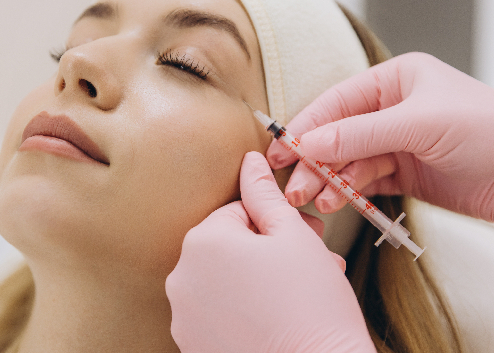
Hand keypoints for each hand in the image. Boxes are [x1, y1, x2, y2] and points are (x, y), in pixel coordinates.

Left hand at [166, 152, 373, 352]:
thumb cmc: (312, 306)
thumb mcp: (293, 236)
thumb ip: (264, 194)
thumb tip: (250, 160)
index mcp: (203, 241)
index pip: (237, 213)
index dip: (277, 222)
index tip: (308, 234)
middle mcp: (181, 277)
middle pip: (229, 248)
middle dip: (269, 250)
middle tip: (310, 262)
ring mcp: (183, 316)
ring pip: (223, 281)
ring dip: (258, 280)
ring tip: (298, 293)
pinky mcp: (191, 345)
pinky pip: (217, 314)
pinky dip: (243, 311)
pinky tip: (277, 318)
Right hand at [267, 52, 493, 245]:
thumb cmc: (491, 132)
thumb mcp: (421, 124)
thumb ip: (361, 133)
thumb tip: (309, 142)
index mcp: (397, 79)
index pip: (338, 101)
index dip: (308, 125)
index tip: (284, 149)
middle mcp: (393, 108)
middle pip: (337, 133)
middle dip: (314, 159)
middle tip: (292, 184)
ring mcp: (397, 143)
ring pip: (347, 160)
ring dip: (328, 180)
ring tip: (314, 200)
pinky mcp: (404, 173)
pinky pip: (364, 181)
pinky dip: (348, 192)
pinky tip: (336, 201)